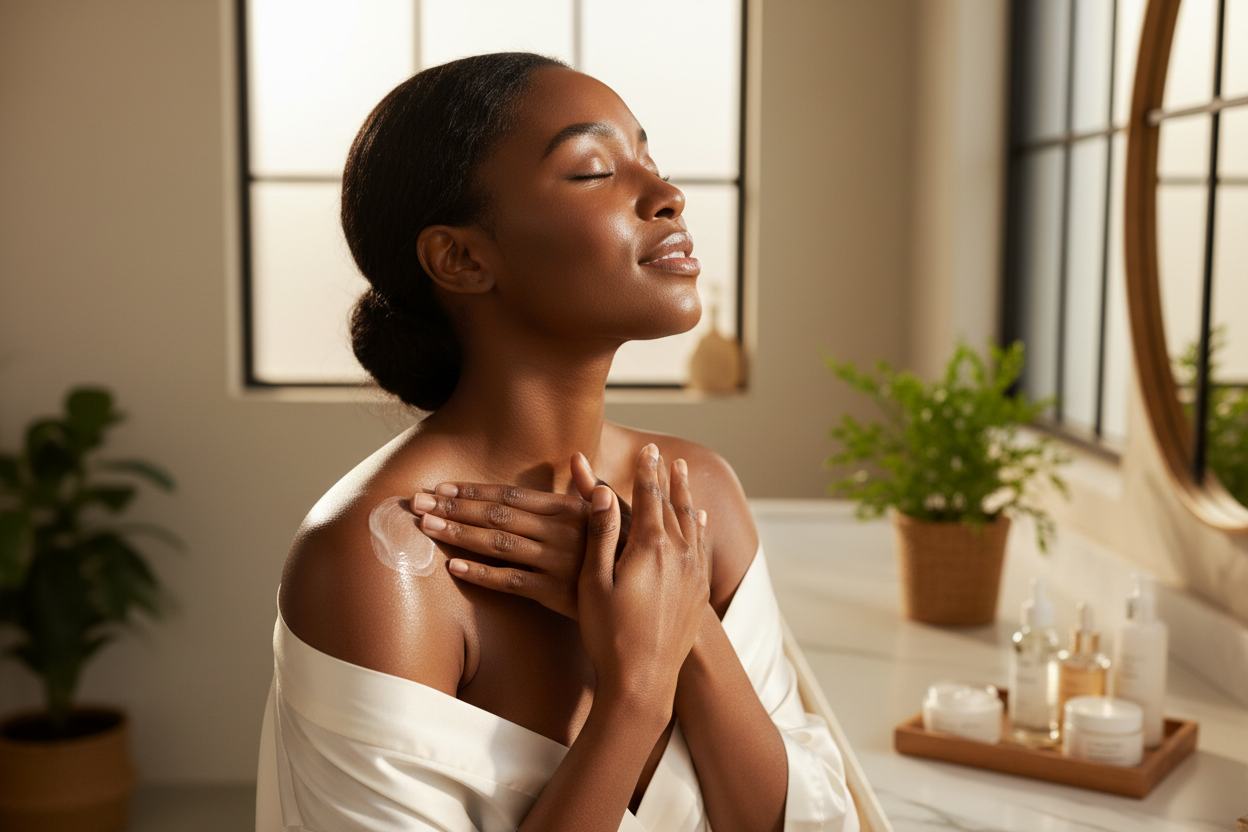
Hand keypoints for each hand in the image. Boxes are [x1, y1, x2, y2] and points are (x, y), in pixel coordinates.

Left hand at [419, 454, 630, 619]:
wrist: (644, 599)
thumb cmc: (625, 550)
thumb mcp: (614, 514)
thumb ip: (589, 486)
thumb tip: (577, 456)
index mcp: (570, 509)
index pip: (511, 496)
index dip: (474, 491)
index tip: (441, 487)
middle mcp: (561, 532)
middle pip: (498, 516)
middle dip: (455, 508)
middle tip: (417, 502)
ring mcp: (557, 563)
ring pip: (498, 545)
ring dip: (459, 534)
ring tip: (426, 527)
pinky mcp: (555, 593)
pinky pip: (511, 582)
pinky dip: (481, 573)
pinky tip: (453, 566)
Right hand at [578, 445, 709, 710]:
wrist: (644, 682)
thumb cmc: (609, 634)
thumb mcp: (594, 582)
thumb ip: (601, 534)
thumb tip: (601, 490)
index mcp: (651, 548)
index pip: (650, 497)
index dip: (646, 471)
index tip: (646, 449)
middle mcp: (680, 555)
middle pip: (674, 505)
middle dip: (667, 478)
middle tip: (664, 455)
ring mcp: (693, 575)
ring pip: (692, 524)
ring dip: (686, 497)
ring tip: (684, 475)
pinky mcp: (699, 594)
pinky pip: (702, 548)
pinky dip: (700, 528)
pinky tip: (700, 521)